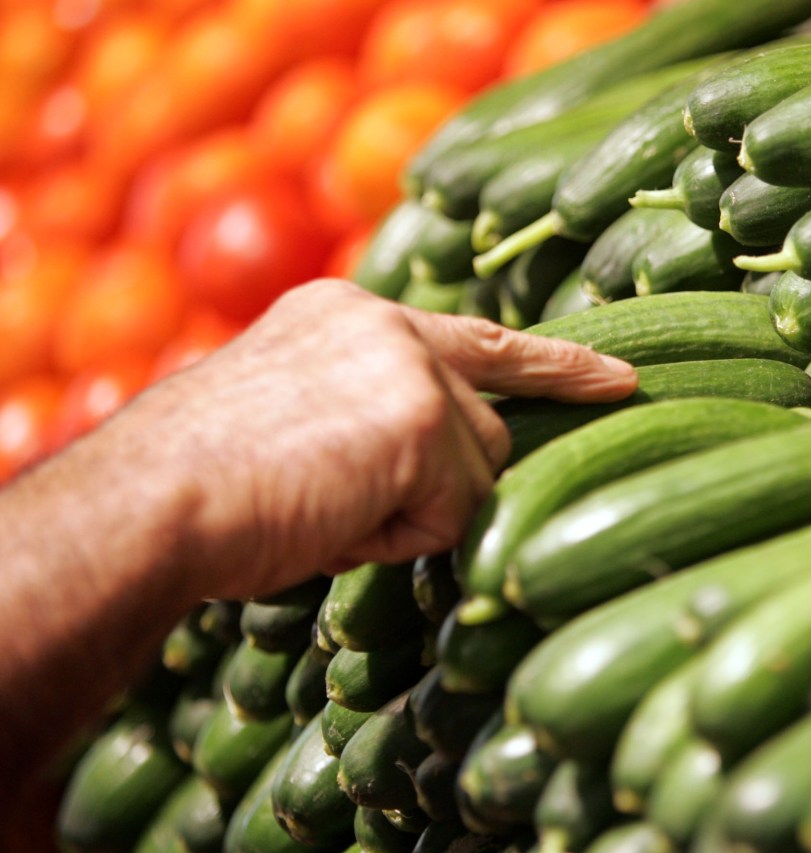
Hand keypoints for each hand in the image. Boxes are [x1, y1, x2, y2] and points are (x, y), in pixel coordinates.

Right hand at [114, 279, 636, 597]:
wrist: (150, 498)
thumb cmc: (201, 486)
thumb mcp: (296, 420)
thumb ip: (371, 413)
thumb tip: (442, 464)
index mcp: (351, 315)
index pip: (479, 338)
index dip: (552, 367)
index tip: (618, 379)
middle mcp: (390, 323)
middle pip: (484, 426)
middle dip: (440, 483)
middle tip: (339, 499)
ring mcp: (411, 364)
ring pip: (476, 472)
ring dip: (412, 513)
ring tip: (321, 504)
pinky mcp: (421, 417)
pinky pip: (456, 510)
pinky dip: (400, 537)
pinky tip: (333, 517)